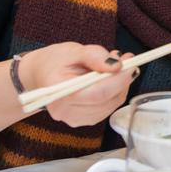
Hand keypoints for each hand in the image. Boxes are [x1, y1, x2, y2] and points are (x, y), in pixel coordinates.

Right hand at [19, 43, 136, 127]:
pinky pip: (107, 108)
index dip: (119, 80)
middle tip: (126, 59)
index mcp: (60, 93)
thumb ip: (95, 56)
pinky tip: (109, 79)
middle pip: (106, 100)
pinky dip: (114, 93)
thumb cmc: (54, 61)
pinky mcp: (82, 121)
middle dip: (122, 79)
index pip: (98, 93)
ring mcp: (73, 119)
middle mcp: (65, 112)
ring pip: (110, 105)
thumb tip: (117, 66)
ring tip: (114, 66)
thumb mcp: (74, 51)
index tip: (131, 64)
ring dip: (120, 86)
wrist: (39, 74)